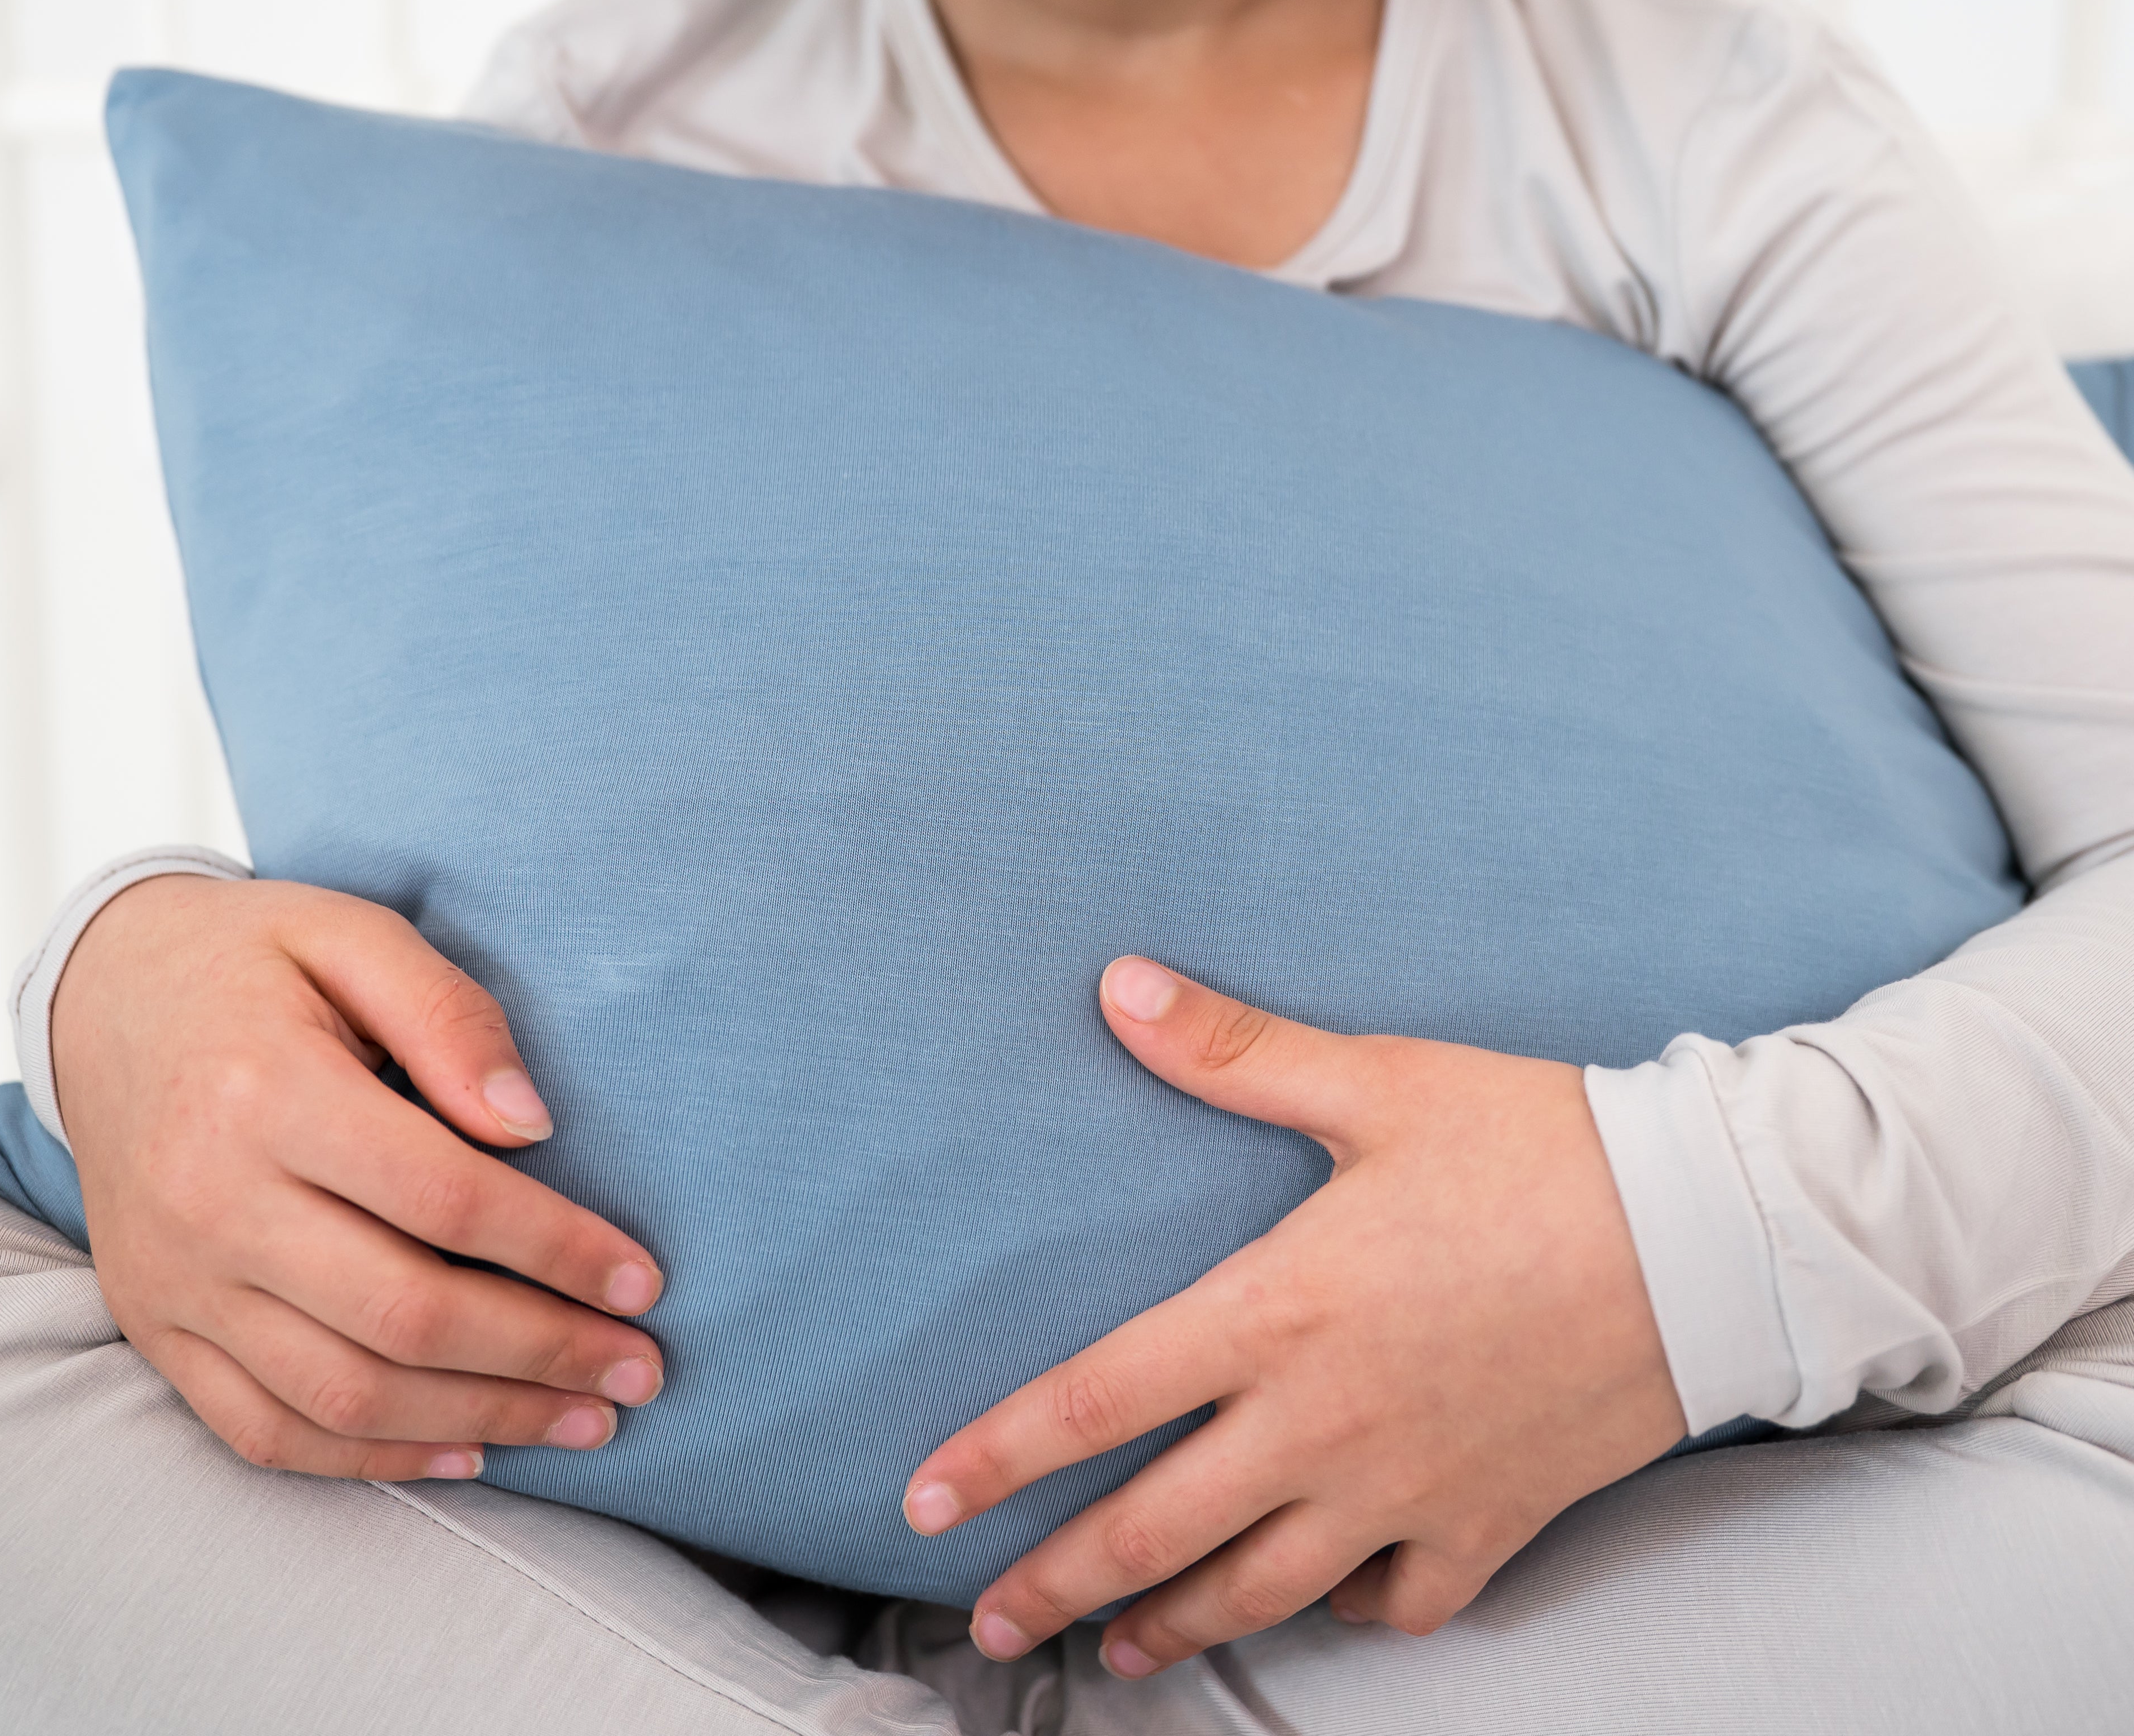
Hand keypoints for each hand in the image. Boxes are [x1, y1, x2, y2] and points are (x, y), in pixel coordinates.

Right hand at [52, 874, 666, 1481]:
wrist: (103, 999)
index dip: (557, 1249)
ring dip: (482, 1419)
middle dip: (541, 1353)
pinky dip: (374, 1458)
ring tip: (586, 1420)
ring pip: (345, 1392)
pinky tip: (470, 1450)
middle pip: (404, 1312)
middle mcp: (211, 1202)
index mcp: (267, 1093)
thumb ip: (451, 1018)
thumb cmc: (253, 961)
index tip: (644, 1282)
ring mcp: (176, 1281)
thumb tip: (532, 1125)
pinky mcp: (153, 1328)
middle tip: (642, 1370)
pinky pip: (265, 1429)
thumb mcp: (355, 936)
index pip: (444, 1199)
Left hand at [903, 958, 1683, 1675]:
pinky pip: (1399, 1604)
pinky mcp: (1490, 1524)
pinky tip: (1319, 1606)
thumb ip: (1233, 1050)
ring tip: (1117, 1647)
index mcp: (1278, 1312)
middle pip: (1155, 1530)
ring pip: (1260, 1590)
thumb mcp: (1377, 1081)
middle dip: (1057, 1582)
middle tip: (985, 1619)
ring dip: (1174, 1622)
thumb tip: (1116, 985)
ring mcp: (1407, 1490)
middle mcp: (1324, 1423)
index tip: (925, 1501)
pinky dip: (1347, 1615)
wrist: (1709, 1234)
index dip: (998, 1456)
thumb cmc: (1533, 1145)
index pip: (1096, 1400)